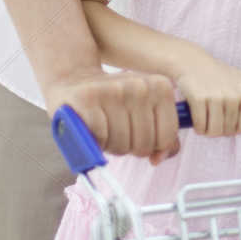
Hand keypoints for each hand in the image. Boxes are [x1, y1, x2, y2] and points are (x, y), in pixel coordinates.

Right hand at [43, 66, 180, 163]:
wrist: (74, 80)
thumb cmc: (114, 103)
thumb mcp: (145, 113)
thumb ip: (164, 137)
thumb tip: (157, 159)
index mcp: (161, 87)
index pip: (166, 138)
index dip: (151, 146)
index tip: (138, 133)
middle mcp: (140, 85)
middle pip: (144, 145)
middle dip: (129, 147)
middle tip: (117, 130)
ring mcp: (114, 90)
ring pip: (121, 145)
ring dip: (111, 145)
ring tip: (104, 127)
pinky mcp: (88, 98)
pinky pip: (100, 139)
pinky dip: (94, 141)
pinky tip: (91, 126)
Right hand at [173, 54, 240, 138]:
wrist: (191, 61)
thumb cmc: (217, 72)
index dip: (234, 129)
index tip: (226, 124)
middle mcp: (232, 96)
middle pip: (228, 130)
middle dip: (220, 131)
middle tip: (213, 122)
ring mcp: (215, 97)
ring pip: (215, 131)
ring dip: (208, 132)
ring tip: (205, 124)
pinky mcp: (198, 99)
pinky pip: (200, 125)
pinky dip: (198, 128)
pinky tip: (196, 121)